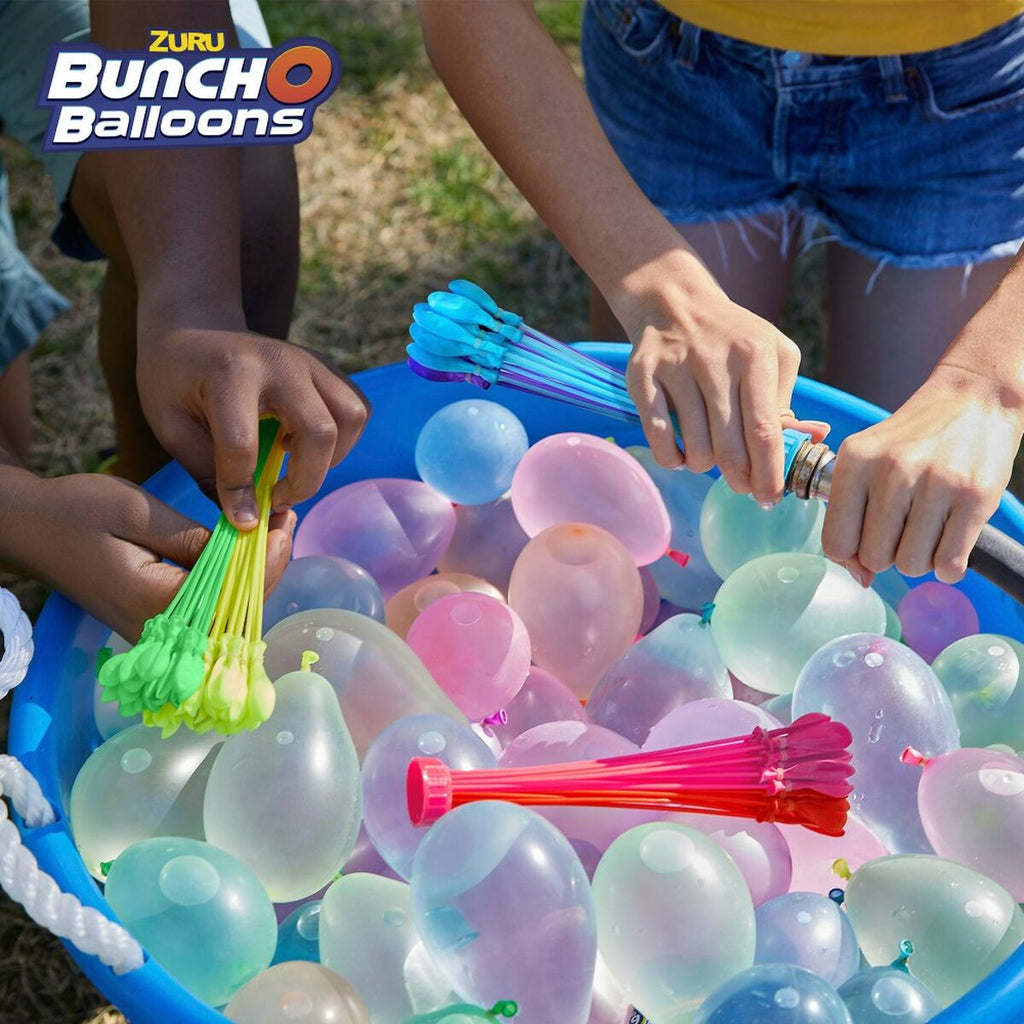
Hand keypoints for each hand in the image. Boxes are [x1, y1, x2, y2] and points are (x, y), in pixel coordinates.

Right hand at [3, 471, 293, 639]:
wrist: (31, 527)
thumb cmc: (78, 512)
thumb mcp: (139, 513)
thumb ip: (194, 538)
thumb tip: (247, 546)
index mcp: (155, 604)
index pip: (232, 594)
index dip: (268, 559)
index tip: (285, 522)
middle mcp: (160, 631)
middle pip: (236, 610)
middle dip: (268, 565)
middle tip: (286, 519)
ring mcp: (158, 632)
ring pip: (226, 613)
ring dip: (254, 572)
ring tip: (274, 528)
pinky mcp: (156, 621)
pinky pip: (208, 609)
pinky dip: (232, 580)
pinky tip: (247, 547)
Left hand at [136, 327, 369, 527]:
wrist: (194, 325)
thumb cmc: (174, 378)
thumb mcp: (170, 424)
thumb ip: (206, 469)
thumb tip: (246, 519)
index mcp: (231, 373)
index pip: (244, 445)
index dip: (242, 493)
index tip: (241, 521)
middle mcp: (280, 363)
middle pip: (320, 431)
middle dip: (304, 480)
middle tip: (277, 497)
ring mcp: (310, 361)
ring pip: (351, 417)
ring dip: (332, 457)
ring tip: (298, 467)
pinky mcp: (326, 367)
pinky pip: (357, 407)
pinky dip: (343, 437)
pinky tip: (307, 444)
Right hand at [616, 260, 828, 502]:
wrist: (675, 303)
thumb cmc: (733, 338)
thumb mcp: (772, 355)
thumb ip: (786, 400)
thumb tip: (809, 442)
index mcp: (754, 355)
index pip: (764, 430)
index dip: (769, 472)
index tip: (771, 496)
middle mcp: (713, 360)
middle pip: (730, 446)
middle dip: (740, 479)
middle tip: (742, 486)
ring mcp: (675, 368)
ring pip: (695, 447)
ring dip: (704, 466)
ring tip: (709, 457)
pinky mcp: (642, 377)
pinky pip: (660, 439)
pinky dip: (672, 458)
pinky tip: (681, 454)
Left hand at [821, 364, 1023, 585]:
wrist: (974, 398)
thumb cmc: (913, 438)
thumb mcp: (866, 457)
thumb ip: (851, 513)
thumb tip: (860, 579)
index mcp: (856, 460)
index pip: (836, 541)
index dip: (849, 555)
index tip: (865, 544)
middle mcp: (892, 470)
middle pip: (874, 558)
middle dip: (886, 555)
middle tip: (902, 530)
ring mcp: (936, 483)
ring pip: (911, 565)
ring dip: (918, 559)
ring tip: (926, 530)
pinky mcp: (975, 497)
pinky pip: (948, 565)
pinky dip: (948, 566)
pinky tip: (948, 542)